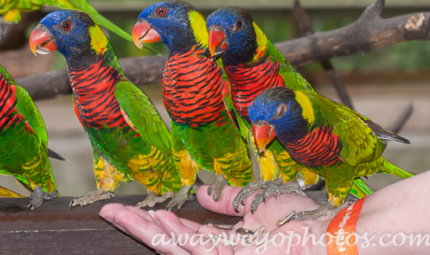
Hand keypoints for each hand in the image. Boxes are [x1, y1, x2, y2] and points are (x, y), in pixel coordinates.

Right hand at [100, 184, 330, 254]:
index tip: (141, 209)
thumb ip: (229, 199)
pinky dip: (172, 234)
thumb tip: (199, 193)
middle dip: (140, 228)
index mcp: (229, 246)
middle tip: (110, 213)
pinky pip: (194, 248)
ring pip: (174, 248)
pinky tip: (154, 218)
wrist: (331, 237)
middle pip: (171, 244)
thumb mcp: (259, 202)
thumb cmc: (303, 223)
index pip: (186, 236)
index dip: (161, 222)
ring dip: (144, 230)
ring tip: (118, 214)